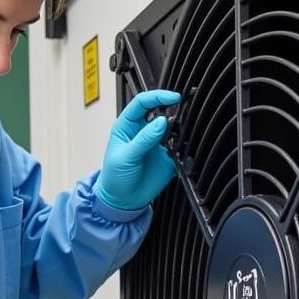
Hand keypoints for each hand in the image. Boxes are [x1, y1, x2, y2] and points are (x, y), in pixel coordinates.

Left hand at [95, 89, 180, 210]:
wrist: (122, 201)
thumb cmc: (115, 178)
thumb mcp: (125, 157)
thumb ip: (143, 140)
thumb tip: (160, 122)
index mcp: (127, 125)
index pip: (142, 102)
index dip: (157, 96)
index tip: (173, 98)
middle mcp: (143, 131)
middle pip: (160, 111)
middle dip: (172, 109)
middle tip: (181, 112)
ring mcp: (156, 143)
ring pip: (172, 127)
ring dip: (179, 128)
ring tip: (180, 134)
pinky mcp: (167, 156)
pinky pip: (179, 146)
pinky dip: (184, 145)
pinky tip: (182, 149)